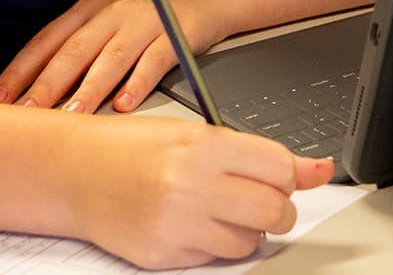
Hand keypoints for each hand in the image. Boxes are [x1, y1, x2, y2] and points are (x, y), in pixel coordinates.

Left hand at [0, 0, 221, 113]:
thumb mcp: (107, 14)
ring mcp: (143, 24)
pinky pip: (153, 63)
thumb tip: (40, 86)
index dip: (20, 70)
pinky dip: (138, 84)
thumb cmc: (149, 5)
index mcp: (88, 10)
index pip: (46, 42)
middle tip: (25, 114)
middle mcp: (111, 15)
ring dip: (87, 90)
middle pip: (72, 53)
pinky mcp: (174, 37)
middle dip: (45, 85)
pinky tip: (125, 105)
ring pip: (109, 60)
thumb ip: (79, 44)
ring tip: (70, 117)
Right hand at [70, 116, 332, 268]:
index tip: (278, 177)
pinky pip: (215, 259)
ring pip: (250, 242)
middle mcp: (191, 185)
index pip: (280, 168)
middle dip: (277, 209)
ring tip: (215, 209)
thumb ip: (258, 154)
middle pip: (274, 211)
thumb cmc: (132, 148)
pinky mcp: (164, 256)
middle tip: (257, 199)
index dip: (285, 175)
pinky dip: (213, 245)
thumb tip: (318, 169)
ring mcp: (176, 225)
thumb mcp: (196, 134)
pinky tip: (189, 223)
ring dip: (244, 230)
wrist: (74, 173)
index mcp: (203, 145)